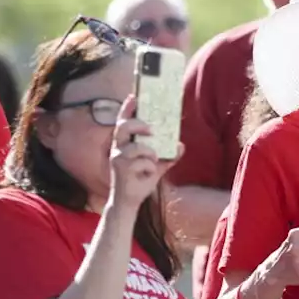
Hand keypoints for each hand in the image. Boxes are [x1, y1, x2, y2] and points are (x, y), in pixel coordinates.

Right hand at [109, 95, 177, 210]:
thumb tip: (181, 145)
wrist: (129, 202)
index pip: (122, 122)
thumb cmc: (139, 181)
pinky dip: (150, 169)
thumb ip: (167, 156)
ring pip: (137, 147)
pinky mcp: (121, 169)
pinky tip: (146, 176)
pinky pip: (143, 163)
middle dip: (139, 124)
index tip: (134, 96)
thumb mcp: (156, 167)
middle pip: (124, 127)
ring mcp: (117, 158)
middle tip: (152, 129)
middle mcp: (118, 149)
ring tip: (153, 162)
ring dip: (150, 154)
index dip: (127, 109)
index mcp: (124, 144)